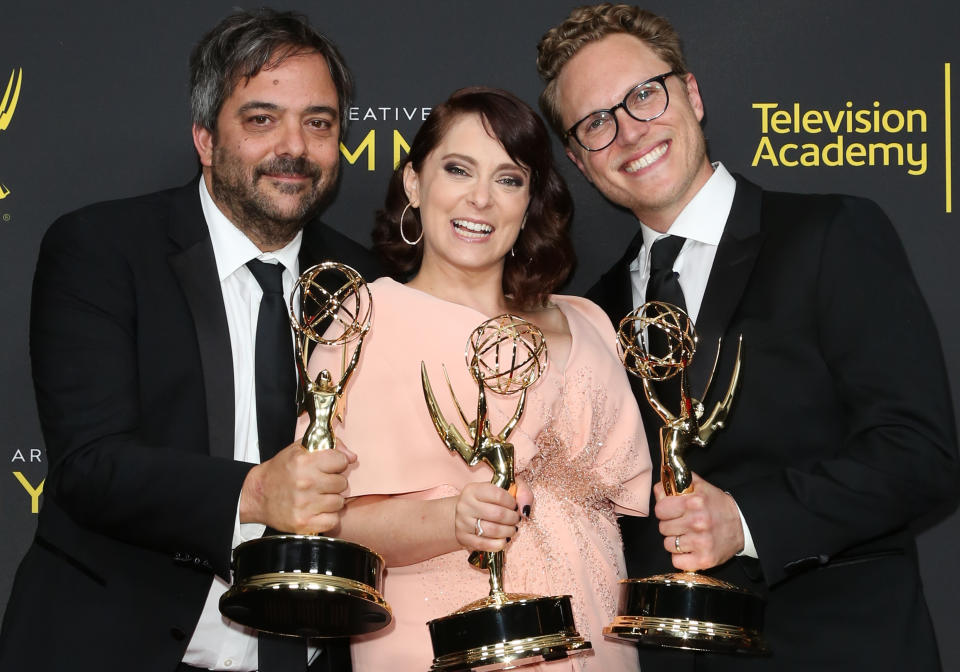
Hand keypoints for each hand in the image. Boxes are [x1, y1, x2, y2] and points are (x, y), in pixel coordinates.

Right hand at [240, 441, 356, 534]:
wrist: (258, 495)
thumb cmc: (281, 471)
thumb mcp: (300, 449)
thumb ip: (329, 446)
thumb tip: (352, 457)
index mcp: (304, 462)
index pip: (341, 461)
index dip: (337, 464)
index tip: (329, 467)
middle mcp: (305, 483)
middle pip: (342, 483)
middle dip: (334, 482)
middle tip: (321, 483)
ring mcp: (304, 505)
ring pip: (339, 502)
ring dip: (331, 500)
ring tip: (318, 496)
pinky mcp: (303, 523)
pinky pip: (333, 520)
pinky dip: (327, 517)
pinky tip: (317, 510)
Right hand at [454, 482, 522, 552]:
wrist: (463, 512)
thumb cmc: (487, 500)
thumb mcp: (502, 488)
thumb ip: (520, 491)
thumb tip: (525, 509)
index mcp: (474, 490)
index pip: (498, 495)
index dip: (512, 502)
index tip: (514, 505)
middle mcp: (465, 505)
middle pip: (497, 514)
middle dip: (513, 518)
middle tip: (515, 519)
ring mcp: (462, 522)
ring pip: (492, 530)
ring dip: (508, 531)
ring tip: (511, 529)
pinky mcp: (463, 538)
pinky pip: (485, 544)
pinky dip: (499, 544)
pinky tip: (504, 539)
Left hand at [654, 473, 743, 571]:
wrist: (742, 524)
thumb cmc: (716, 505)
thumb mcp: (698, 486)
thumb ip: (675, 483)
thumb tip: (658, 489)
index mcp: (694, 502)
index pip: (660, 509)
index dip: (664, 510)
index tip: (671, 511)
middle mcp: (698, 522)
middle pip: (662, 528)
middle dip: (669, 525)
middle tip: (682, 523)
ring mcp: (701, 542)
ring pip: (668, 545)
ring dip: (675, 541)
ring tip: (687, 535)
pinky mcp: (705, 559)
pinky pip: (676, 561)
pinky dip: (681, 557)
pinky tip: (690, 548)